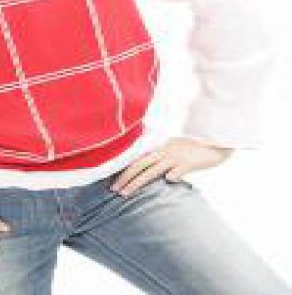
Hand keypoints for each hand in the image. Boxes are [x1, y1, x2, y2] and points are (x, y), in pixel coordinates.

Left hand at [109, 136, 233, 196]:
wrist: (218, 140)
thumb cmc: (199, 148)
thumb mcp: (179, 149)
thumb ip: (167, 157)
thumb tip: (160, 173)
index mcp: (162, 147)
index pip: (139, 159)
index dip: (125, 170)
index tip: (114, 181)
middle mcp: (166, 151)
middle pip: (140, 164)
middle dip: (125, 177)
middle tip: (114, 190)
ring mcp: (177, 156)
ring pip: (152, 170)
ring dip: (137, 182)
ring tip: (125, 193)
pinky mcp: (190, 162)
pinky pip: (178, 170)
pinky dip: (172, 175)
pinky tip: (168, 181)